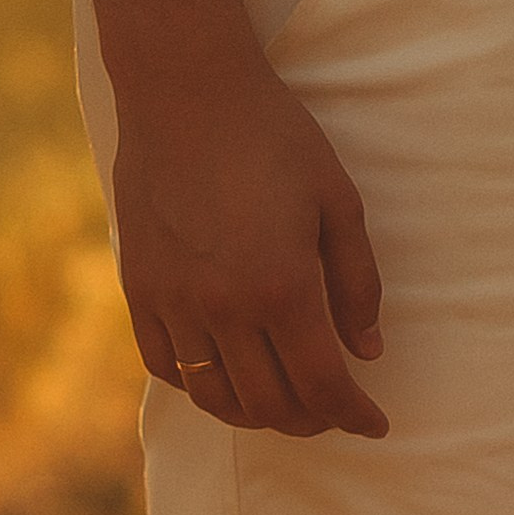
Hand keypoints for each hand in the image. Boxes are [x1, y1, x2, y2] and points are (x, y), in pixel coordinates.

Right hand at [109, 45, 388, 439]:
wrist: (186, 91)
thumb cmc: (274, 135)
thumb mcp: (337, 197)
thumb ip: (356, 280)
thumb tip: (366, 352)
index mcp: (281, 286)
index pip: (320, 386)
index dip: (352, 415)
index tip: (375, 424)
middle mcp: (223, 308)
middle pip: (268, 404)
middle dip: (310, 419)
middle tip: (334, 410)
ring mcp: (174, 303)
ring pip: (215, 397)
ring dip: (256, 412)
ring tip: (284, 400)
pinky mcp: (139, 290)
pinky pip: (166, 367)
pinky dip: (200, 385)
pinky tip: (225, 373)